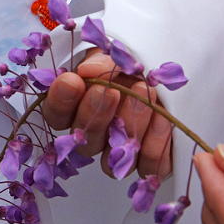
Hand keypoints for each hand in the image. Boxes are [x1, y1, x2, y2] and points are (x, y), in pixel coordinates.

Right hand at [42, 49, 172, 176]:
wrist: (167, 81)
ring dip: (129, 125)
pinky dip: (156, 141)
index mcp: (76, 108)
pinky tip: (162, 118)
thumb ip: (100, 62)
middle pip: (83, 139)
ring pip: (113, 158)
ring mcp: (118, 155)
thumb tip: (87, 71)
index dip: (60, 101)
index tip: (72, 81)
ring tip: (145, 94)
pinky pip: (148, 166)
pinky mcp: (148, 164)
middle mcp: (93, 136)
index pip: (56, 115)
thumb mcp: (115, 57)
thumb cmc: (135, 70)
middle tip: (110, 90)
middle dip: (95, 112)